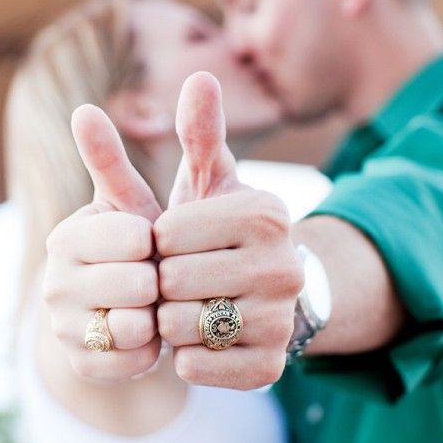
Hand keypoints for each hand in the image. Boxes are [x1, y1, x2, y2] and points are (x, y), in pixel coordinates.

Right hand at [42, 104, 162, 380]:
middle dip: (162, 279)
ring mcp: (63, 329)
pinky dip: (154, 348)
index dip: (160, 241)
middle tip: (159, 274)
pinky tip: (151, 331)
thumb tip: (83, 107)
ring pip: (134, 326)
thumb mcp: (138, 198)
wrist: (133, 304)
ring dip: (160, 314)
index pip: (134, 238)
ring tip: (155, 301)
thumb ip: (118, 155)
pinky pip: (136, 361)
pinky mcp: (82, 366)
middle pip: (137, 285)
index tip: (156, 240)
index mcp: (67, 237)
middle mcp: (54, 283)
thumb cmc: (142, 239)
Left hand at [156, 72, 300, 389]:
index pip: (168, 233)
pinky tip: (200, 336)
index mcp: (266, 214)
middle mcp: (284, 267)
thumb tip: (199, 74)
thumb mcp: (210, 178)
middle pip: (172, 282)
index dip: (158, 239)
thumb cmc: (222, 227)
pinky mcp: (272, 368)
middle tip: (179, 276)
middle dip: (161, 280)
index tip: (176, 240)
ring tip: (189, 304)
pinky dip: (184, 354)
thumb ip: (199, 131)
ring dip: (169, 318)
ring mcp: (282, 321)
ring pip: (180, 326)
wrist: (265, 293)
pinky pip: (195, 366)